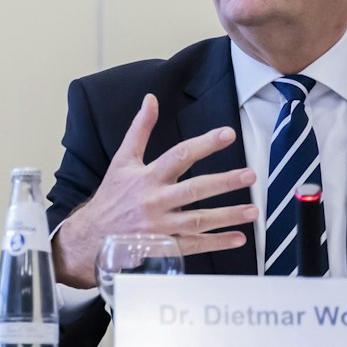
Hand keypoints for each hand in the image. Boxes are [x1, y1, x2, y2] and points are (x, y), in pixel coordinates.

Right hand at [53, 94, 257, 287]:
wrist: (92, 235)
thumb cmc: (112, 194)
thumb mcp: (122, 159)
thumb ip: (140, 129)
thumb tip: (151, 100)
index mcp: (147, 176)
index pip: (179, 155)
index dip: (204, 144)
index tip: (228, 134)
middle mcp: (154, 201)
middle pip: (194, 190)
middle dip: (224, 182)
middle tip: (250, 175)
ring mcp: (160, 226)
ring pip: (198, 221)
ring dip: (228, 215)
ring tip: (254, 209)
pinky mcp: (163, 247)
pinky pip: (194, 246)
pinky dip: (217, 243)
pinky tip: (239, 238)